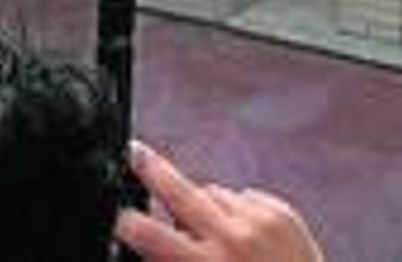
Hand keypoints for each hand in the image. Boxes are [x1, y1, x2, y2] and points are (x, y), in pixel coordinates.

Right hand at [115, 142, 324, 261]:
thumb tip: (149, 249)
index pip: (153, 236)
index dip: (129, 224)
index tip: (120, 217)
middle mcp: (234, 239)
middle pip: (181, 191)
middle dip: (152, 169)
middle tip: (134, 150)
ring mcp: (260, 220)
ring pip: (213, 194)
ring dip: (205, 210)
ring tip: (216, 241)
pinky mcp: (282, 212)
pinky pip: (244, 198)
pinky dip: (237, 212)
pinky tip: (246, 240)